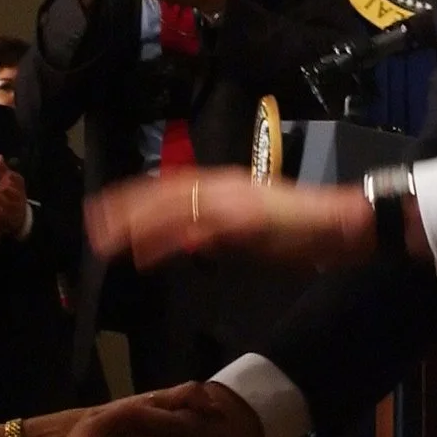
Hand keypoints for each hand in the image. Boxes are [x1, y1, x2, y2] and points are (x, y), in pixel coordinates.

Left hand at [88, 167, 372, 270]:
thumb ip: (214, 235)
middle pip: (164, 192)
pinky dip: (174, 238)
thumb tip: (181, 241)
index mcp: (224, 186)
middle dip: (125, 207)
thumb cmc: (302, 231)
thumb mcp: (248, 235)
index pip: (170, 187)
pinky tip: (150, 251)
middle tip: (93, 226)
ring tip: (109, 239)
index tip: (106, 212)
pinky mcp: (246, 218)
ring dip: (139, 221)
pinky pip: (201, 227)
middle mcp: (224, 185)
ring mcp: (234, 200)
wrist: (342, 225)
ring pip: (175, 205)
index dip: (135, 198)